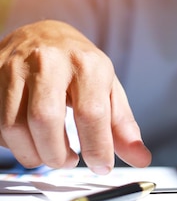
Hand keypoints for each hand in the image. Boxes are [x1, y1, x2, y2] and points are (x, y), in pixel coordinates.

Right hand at [0, 20, 150, 172]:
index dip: (97, 147)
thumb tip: (140, 158)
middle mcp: (50, 61)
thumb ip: (123, 126)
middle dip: (56, 154)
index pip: (91, 113)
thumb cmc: (80, 66)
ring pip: (14, 124)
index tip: (101, 166)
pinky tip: (29, 141)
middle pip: (45, 119)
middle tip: (68, 161)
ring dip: (32, 153)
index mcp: (88, 64)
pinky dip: (11, 143)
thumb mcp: (108, 89)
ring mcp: (16, 66)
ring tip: (49, 155)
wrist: (44, 34)